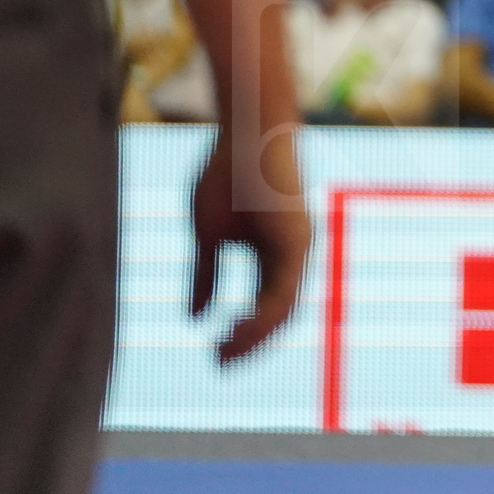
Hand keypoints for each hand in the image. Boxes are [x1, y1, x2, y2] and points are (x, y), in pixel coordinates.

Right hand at [189, 125, 309, 361]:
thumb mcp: (207, 233)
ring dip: (255, 337)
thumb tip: (194, 317)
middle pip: (279, 314)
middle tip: (220, 364)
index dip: (243, 333)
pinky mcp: (297, 239)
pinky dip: (262, 315)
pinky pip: (284, 290)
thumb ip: (205, 275)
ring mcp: (299, 246)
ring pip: (285, 309)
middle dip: (250, 343)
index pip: (265, 306)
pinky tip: (236, 329)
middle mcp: (293, 253)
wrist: (247, 129)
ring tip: (224, 353)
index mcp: (275, 253)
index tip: (215, 351)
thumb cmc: (226, 173)